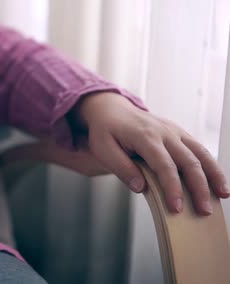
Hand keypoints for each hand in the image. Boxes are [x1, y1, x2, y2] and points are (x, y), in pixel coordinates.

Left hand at [72, 92, 229, 214]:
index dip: (172, 188)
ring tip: (223, 195)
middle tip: (203, 210)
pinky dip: (211, 165)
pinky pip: (199, 149)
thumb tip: (141, 187)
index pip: (164, 165)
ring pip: (201, 153)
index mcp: (145, 136)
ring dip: (214, 175)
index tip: (177, 207)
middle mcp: (164, 132)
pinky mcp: (179, 133)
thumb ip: (120, 167)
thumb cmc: (105, 131)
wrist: (112, 109)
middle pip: (188, 161)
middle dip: (199, 187)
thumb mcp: (102, 148)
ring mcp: (174, 131)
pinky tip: (217, 181)